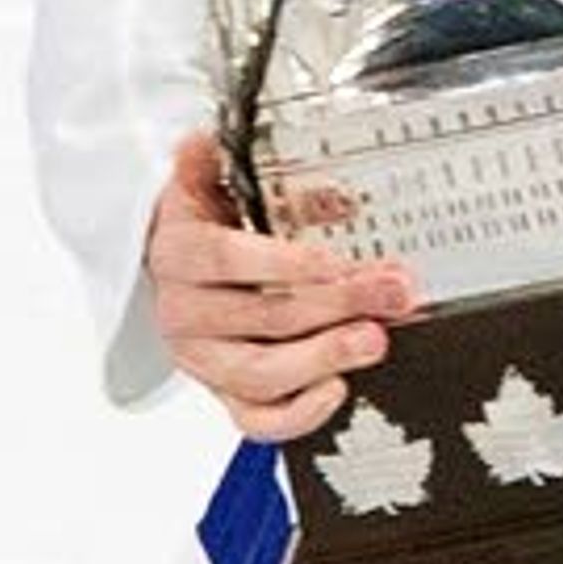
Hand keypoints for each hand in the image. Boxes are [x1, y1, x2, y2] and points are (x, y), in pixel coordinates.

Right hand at [141, 129, 418, 439]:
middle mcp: (184, 312)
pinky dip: (299, 414)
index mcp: (179, 253)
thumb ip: (223, 163)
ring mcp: (204, 359)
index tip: (333, 261)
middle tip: (389, 294)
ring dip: (325, 357)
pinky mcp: (223, 392)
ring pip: (260, 374)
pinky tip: (336, 388)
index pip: (225, 259)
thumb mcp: (212, 183)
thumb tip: (218, 143)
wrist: (173, 266)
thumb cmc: (205, 224)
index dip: (282, 262)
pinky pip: (256, 420)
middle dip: (337, 304)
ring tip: (373, 339)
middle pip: (261, 317)